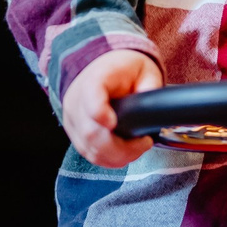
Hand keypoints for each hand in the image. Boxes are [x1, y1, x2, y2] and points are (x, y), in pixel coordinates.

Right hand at [62, 49, 164, 167]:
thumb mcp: (144, 69)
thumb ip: (149, 86)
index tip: (114, 123)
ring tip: (137, 149)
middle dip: (121, 147)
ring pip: (89, 149)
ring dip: (117, 156)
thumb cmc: (124, 70)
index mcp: (95, 79)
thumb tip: (153, 106)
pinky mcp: (74, 132)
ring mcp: (73, 119)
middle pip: (90, 133)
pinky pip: (88, 153)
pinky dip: (108, 158)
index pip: (91, 97)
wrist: (103, 68)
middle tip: (144, 143)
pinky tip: (124, 154)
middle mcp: (77, 100)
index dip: (99, 113)